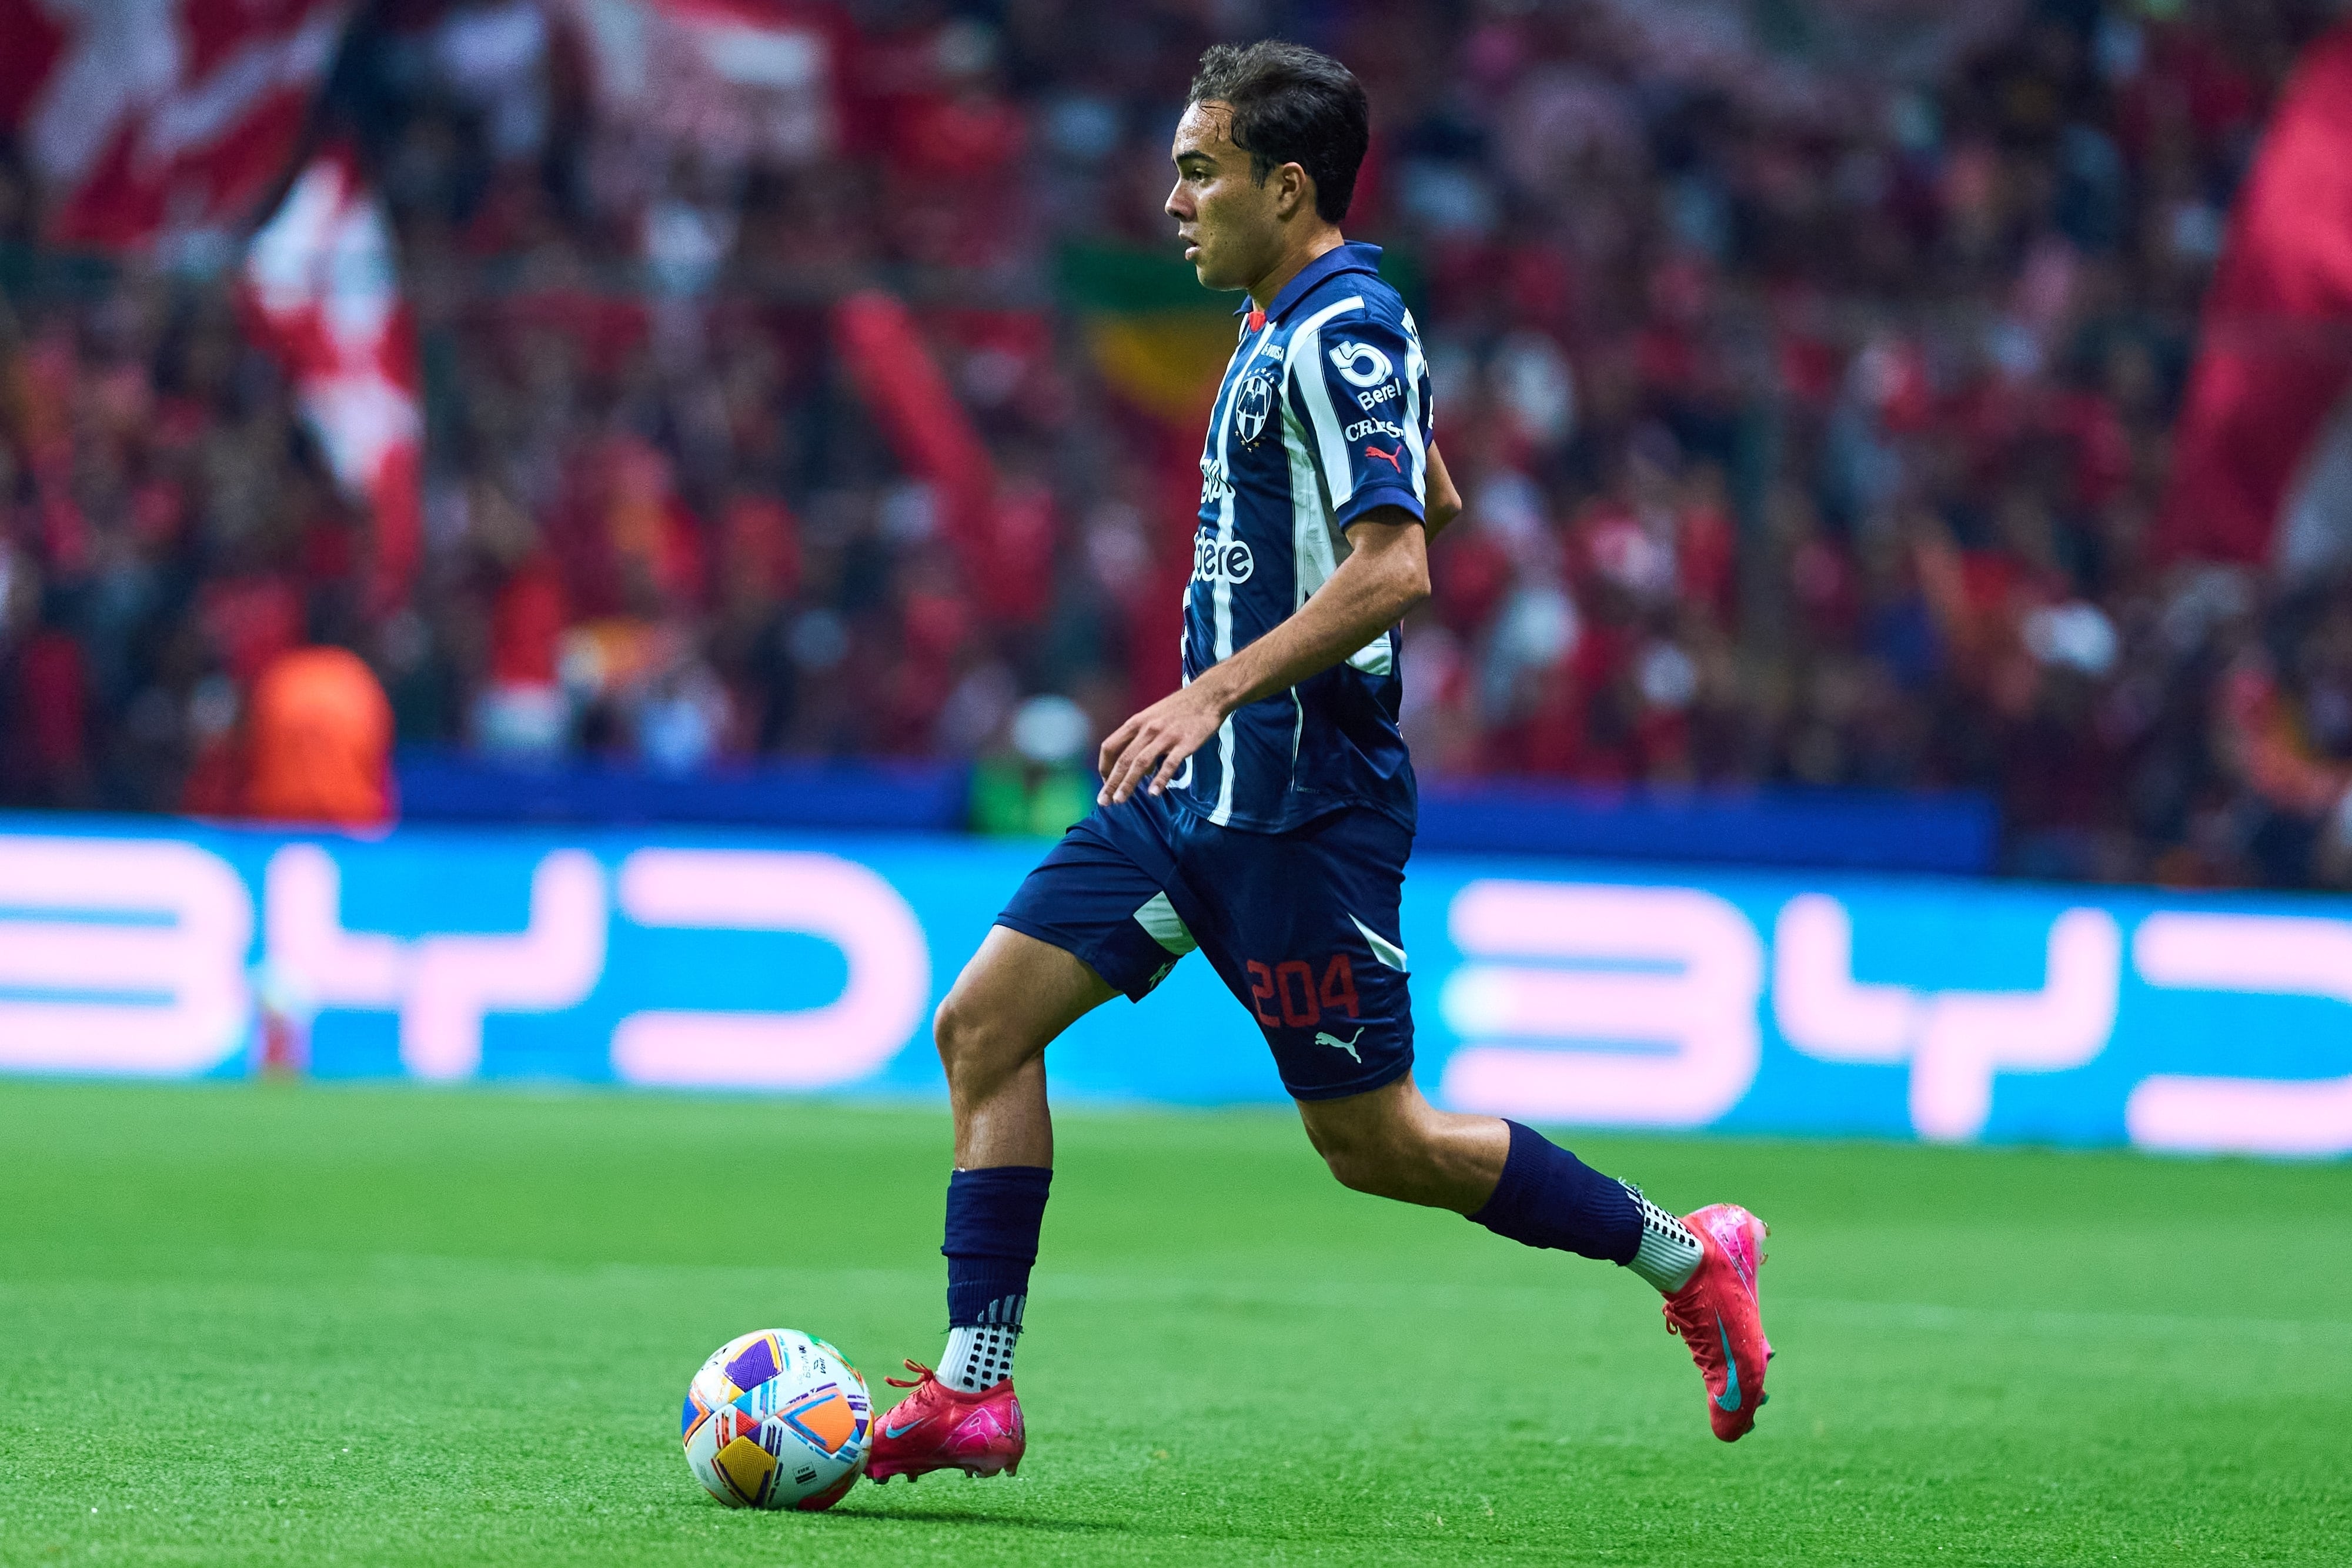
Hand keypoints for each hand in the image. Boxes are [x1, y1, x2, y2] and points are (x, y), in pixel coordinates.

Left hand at [1096, 684, 1225, 804]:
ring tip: (1120, 800)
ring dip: (1128, 783)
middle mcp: (1147, 729)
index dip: (1104, 767)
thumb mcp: (1153, 718)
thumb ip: (1142, 741)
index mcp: (1136, 722)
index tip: (1106, 783)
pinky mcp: (1185, 743)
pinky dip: (1160, 779)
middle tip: (1104, 801)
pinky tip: (1153, 793)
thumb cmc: (1179, 709)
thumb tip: (1142, 771)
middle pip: (1123, 759)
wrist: (1208, 695)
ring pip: (1141, 763)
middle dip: (1111, 782)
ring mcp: (1165, 736)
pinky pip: (1169, 764)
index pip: (1110, 747)